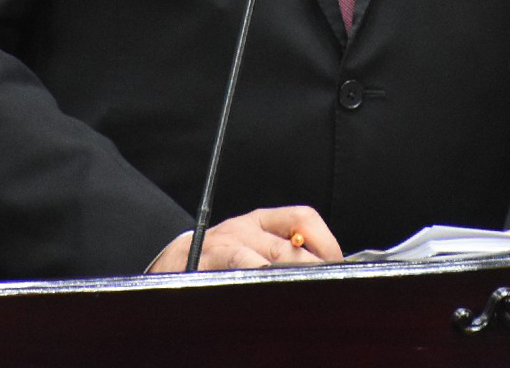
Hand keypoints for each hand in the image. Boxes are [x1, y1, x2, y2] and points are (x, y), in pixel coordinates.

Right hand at [147, 206, 342, 272]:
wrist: (170, 264)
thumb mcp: (252, 248)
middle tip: (328, 287)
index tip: (339, 265)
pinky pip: (235, 270)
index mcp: (262, 221)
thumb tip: (325, 270)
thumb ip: (282, 255)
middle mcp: (245, 228)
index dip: (326, 242)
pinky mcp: (205, 264)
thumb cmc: (218, 262)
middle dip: (312, 268)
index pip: (303, 218)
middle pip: (289, 246)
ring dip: (288, 276)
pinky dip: (253, 278)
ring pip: (265, 259)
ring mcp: (224, 245)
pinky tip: (263, 288)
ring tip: (304, 289)